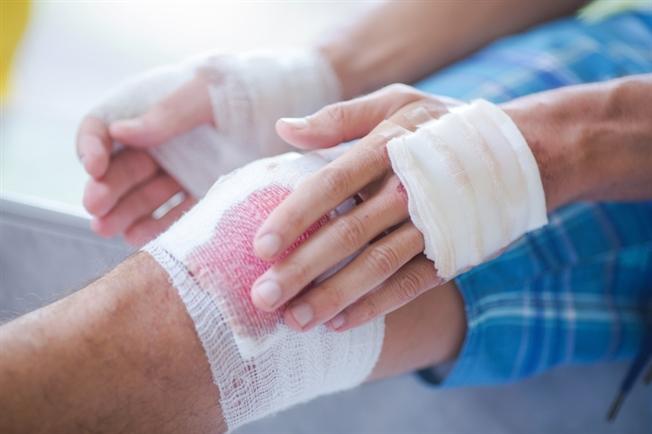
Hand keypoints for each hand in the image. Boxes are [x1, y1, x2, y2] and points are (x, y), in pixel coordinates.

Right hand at [78, 50, 340, 245]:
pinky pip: (177, 214)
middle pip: (122, 169)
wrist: (301, 100)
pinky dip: (158, 228)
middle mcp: (164, 142)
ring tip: (110, 231)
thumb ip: (171, 111)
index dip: (91, 146)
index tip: (94, 166)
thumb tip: (122, 131)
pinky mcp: (210, 194)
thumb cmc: (255, 84)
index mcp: (155, 110)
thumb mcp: (212, 89)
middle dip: (106, 190)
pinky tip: (142, 239)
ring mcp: (186, 170)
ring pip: (145, 196)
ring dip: (125, 214)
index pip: (105, 127)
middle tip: (96, 211)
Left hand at [250, 84, 460, 331]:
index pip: (330, 185)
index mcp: (387, 147)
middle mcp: (408, 189)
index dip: (293, 217)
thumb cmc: (442, 126)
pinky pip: (410, 285)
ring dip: (334, 296)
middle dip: (302, 268)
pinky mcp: (450, 252)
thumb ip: (338, 119)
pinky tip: (340, 323)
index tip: (259, 247)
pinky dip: (376, 306)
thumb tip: (283, 128)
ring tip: (295, 321)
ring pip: (377, 266)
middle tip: (263, 297)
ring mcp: (433, 224)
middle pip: (347, 233)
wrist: (520, 152)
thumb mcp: (395, 104)